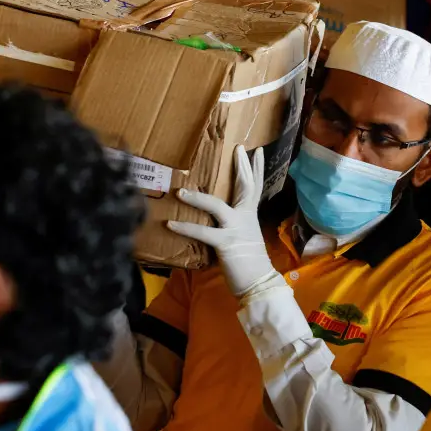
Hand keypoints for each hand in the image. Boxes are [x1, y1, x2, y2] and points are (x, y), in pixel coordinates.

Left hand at [170, 146, 278, 297]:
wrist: (259, 283)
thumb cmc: (250, 263)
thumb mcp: (244, 237)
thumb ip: (235, 223)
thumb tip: (219, 217)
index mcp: (250, 216)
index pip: (255, 186)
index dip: (256, 168)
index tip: (256, 150)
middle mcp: (246, 218)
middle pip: (244, 186)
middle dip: (241, 166)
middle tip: (237, 147)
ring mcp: (236, 229)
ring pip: (216, 206)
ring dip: (197, 198)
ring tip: (180, 191)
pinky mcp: (225, 243)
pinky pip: (203, 232)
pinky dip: (185, 228)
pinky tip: (171, 223)